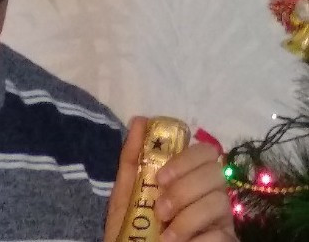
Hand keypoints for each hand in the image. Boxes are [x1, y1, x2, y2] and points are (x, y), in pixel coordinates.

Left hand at [104, 117, 237, 241]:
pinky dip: (197, 240)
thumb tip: (140, 119)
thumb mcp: (126, 192)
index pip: (205, 151)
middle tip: (160, 209)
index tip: (160, 177)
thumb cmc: (132, 228)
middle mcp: (210, 194)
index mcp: (189, 178)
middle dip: (184, 189)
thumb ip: (132, 157)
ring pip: (221, 202)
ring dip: (187, 218)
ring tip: (165, 236)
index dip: (185, 159)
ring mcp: (221, 221)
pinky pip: (223, 235)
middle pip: (216, 172)